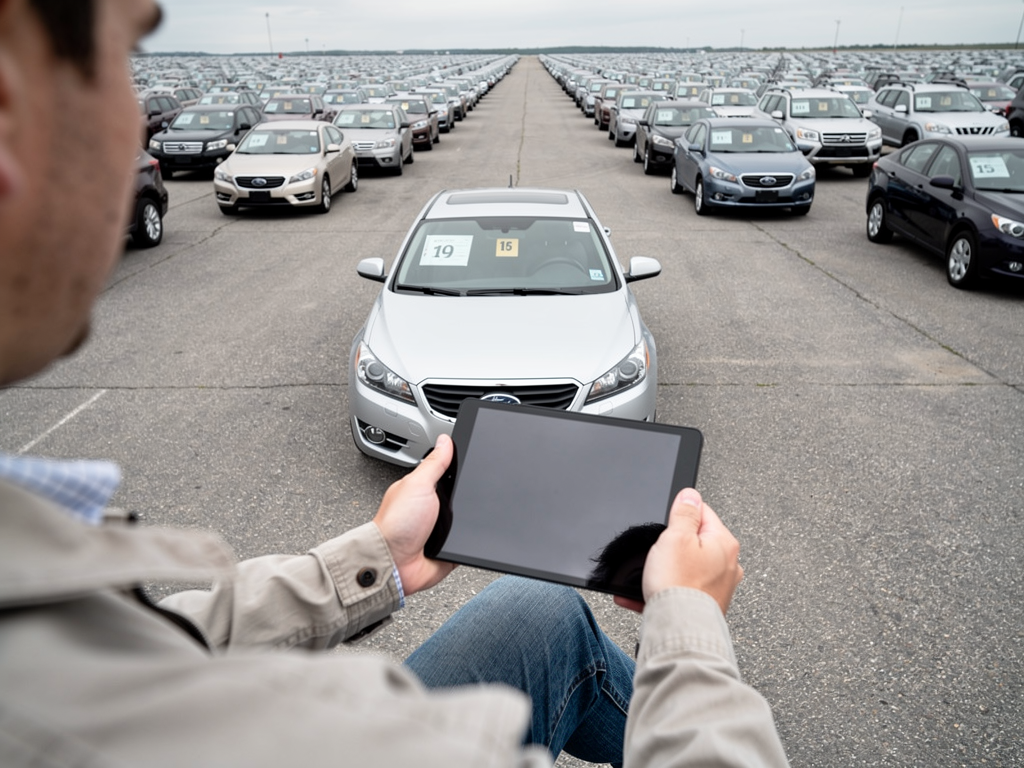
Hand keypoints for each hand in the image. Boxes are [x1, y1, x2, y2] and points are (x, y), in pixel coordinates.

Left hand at [373, 434, 455, 595]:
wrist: (395, 564)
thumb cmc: (396, 526)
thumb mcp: (417, 485)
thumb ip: (434, 463)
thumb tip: (445, 440)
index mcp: (424, 489)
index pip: (449, 471)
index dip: (461, 466)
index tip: (474, 461)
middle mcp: (433, 507)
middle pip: (463, 494)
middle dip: (469, 495)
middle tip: (465, 497)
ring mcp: (442, 528)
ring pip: (469, 517)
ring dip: (469, 520)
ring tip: (460, 520)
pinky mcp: (450, 547)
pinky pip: (469, 539)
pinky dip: (470, 539)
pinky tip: (464, 537)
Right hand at [614, 488, 742, 614]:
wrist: (679, 630)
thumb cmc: (679, 585)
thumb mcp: (675, 537)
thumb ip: (684, 512)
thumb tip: (691, 495)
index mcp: (724, 542)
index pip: (703, 513)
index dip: (679, 515)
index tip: (667, 525)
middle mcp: (728, 564)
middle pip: (694, 541)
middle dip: (671, 546)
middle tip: (659, 553)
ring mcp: (718, 586)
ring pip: (686, 567)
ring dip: (665, 569)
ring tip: (650, 577)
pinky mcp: (706, 604)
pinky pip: (681, 589)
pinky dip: (665, 589)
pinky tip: (646, 594)